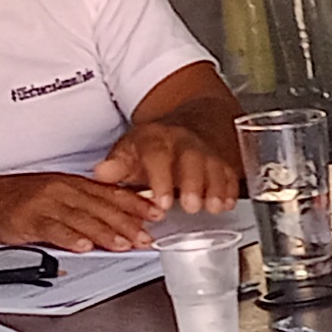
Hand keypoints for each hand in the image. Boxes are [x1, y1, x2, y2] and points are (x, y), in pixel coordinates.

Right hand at [0, 170, 173, 250]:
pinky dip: (70, 238)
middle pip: (101, 207)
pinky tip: (84, 246)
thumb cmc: (24, 198)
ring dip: (105, 233)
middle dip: (127, 223)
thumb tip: (121, 217)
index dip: (136, 204)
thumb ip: (89, 205)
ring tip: (124, 244)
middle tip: (146, 236)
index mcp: (74, 184)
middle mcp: (63, 191)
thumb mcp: (61, 194)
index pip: (111, 193)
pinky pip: (53, 229)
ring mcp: (47, 204)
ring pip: (82, 218)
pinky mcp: (30, 219)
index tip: (156, 213)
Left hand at [95, 110, 238, 211]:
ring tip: (214, 207)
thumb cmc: (153, 148)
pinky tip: (228, 203)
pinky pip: (230, 171)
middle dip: (193, 183)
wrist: (187, 125)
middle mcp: (183, 142)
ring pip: (214, 165)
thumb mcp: (129, 151)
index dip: (162, 179)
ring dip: (215, 187)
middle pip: (191, 159)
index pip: (158, 156)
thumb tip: (101, 174)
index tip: (162, 203)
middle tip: (191, 207)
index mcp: (156, 140)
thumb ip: (116, 166)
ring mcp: (205, 150)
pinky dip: (231, 188)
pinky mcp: (223, 161)